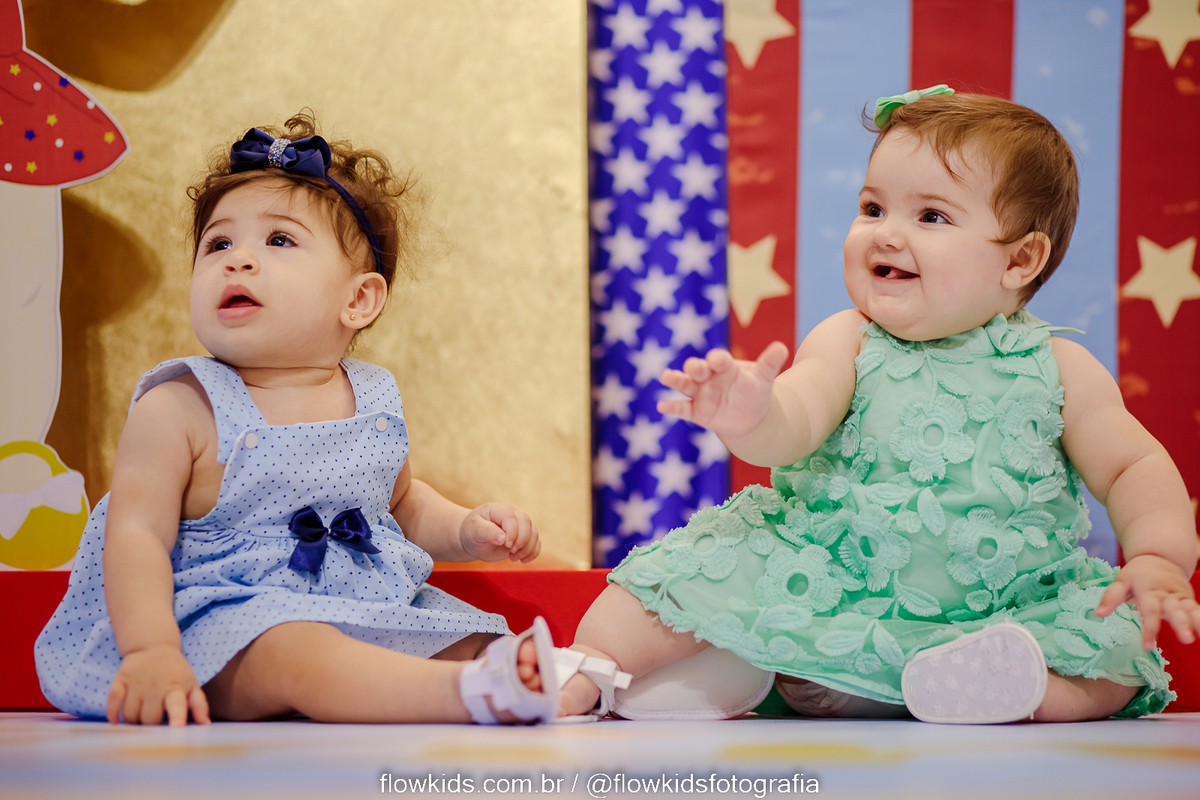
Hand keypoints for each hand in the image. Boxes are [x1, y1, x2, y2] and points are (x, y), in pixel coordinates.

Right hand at [106, 644, 210, 725]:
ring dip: (134, 723)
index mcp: (175, 688)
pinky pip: (112, 702)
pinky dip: (113, 714)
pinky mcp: (120, 680)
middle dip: (152, 726)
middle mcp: (155, 686)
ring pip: (130, 715)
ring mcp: (136, 683)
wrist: (153, 646)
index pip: (177, 705)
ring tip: (141, 718)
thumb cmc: (175, 671)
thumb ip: (199, 705)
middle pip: (149, 719)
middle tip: (155, 721)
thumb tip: (205, 725)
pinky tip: (117, 720)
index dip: (177, 718)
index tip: (177, 729)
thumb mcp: (191, 684)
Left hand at [460, 504, 539, 562]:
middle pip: (526, 523)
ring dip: (527, 548)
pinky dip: (533, 552)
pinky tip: (522, 560)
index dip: (513, 532)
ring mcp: (519, 526)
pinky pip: (536, 542)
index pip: (511, 517)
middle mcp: (511, 515)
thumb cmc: (472, 533)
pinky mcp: (523, 537)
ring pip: (533, 533)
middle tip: (511, 553)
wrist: (473, 540)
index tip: (506, 545)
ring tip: (512, 558)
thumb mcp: (474, 531)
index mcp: (497, 510)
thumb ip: (487, 532)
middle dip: (522, 540)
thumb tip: (503, 538)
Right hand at [657, 342, 789, 439]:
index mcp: (725, 366)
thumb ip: (769, 364)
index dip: (717, 359)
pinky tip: (662, 406)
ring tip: (665, 376)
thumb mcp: (764, 379)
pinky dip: (672, 407)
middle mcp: (709, 377)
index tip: (717, 361)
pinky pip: (682, 408)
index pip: (719, 359)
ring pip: (685, 384)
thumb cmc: (755, 392)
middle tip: (694, 368)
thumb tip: (783, 347)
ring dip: (675, 380)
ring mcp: (700, 393)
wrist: (749, 417)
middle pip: (697, 368)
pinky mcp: (696, 411)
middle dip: (694, 367)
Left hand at [1095, 554, 1199, 648]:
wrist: (1160, 558)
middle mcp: (1167, 595)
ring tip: (1199, 637)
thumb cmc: (1137, 574)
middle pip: (1175, 610)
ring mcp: (1180, 597)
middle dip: (1181, 625)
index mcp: (1148, 591)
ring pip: (1190, 610)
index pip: (1149, 611)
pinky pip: (1198, 610)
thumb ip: (1111, 597)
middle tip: (1186, 640)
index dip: (1149, 628)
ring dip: (1197, 623)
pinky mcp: (1189, 600)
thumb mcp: (1121, 581)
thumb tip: (1098, 614)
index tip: (1148, 646)